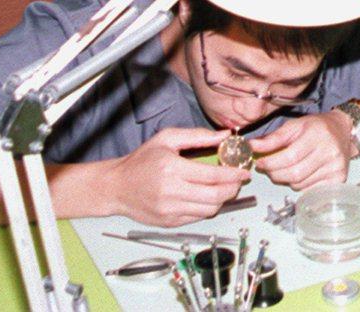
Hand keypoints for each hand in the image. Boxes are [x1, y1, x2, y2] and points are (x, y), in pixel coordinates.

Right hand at [102, 128, 247, 226]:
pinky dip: (208, 208)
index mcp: (172, 169)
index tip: (243, 171)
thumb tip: (224, 136)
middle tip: (238, 181)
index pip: (212, 175)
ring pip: (209, 209)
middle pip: (215, 195)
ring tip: (225, 188)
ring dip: (223, 200)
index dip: (233, 174)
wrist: (116, 187)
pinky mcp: (168, 222)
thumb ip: (197, 136)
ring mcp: (169, 210)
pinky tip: (208, 197)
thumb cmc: (141, 161)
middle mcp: (171, 192)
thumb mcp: (167, 139)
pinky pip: (197, 217)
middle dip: (233, 188)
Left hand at [247, 112, 354, 191]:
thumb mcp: (293, 126)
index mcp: (318, 135)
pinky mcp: (339, 179)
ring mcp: (336, 167)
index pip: (289, 157)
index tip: (260, 163)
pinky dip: (299, 185)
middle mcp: (330, 152)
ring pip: (299, 184)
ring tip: (286, 168)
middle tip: (268, 169)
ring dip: (286, 179)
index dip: (270, 163)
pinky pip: (309, 190)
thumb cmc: (316, 127)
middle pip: (294, 174)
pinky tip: (300, 174)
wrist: (342, 130)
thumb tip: (251, 147)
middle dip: (275, 174)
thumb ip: (272, 139)